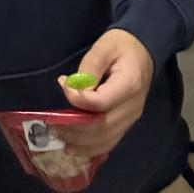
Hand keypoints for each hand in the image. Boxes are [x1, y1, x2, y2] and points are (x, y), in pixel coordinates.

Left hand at [57, 29, 153, 156]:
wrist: (143, 52)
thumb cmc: (121, 46)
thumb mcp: (105, 46)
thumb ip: (90, 67)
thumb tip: (73, 88)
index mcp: (129, 85)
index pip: (102, 102)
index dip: (79, 100)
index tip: (62, 85)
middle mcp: (132, 107)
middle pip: (102, 127)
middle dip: (74, 128)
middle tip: (51, 120)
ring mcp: (130, 119)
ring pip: (105, 140)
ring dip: (79, 141)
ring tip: (57, 133)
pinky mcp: (126, 124)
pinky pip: (108, 142)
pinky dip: (89, 148)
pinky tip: (72, 146)